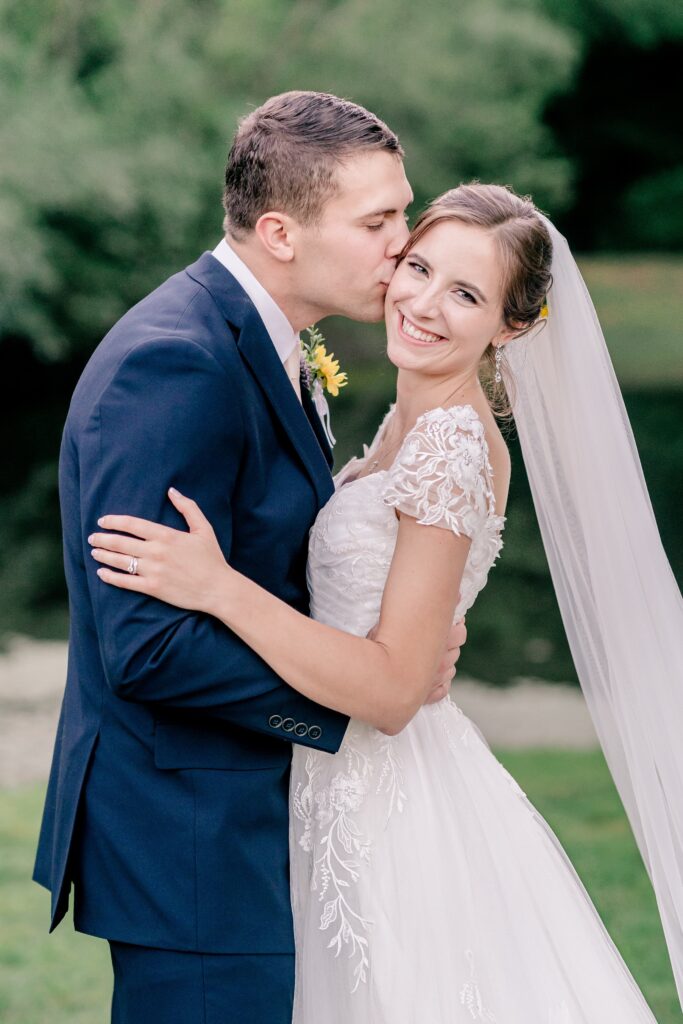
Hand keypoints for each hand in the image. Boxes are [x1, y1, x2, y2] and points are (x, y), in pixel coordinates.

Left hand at [88, 488, 231, 613]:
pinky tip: (102, 573)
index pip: (132, 524)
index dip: (114, 521)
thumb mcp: (204, 528)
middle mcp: (156, 551)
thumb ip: (188, 507)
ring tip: (94, 552)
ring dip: (103, 555)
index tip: (103, 521)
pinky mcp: (153, 588)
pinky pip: (126, 582)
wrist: (218, 588)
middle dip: (103, 539)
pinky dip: (111, 577)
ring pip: (120, 561)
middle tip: (93, 538)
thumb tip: (172, 491)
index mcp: (166, 535)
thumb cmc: (212, 558)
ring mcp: (153, 570)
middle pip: (121, 542)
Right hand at [367, 618, 466, 705]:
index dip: (456, 626)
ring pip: (451, 670)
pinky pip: (443, 689)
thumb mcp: (393, 622)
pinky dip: (441, 682)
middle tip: (438, 638)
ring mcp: (436, 680)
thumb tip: (438, 600)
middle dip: (450, 644)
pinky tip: (432, 676)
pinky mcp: (428, 695)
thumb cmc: (380, 649)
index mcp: (439, 642)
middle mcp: (441, 662)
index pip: (460, 634)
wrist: (375, 680)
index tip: (451, 622)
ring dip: (445, 663)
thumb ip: (414, 616)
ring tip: (431, 658)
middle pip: (456, 651)